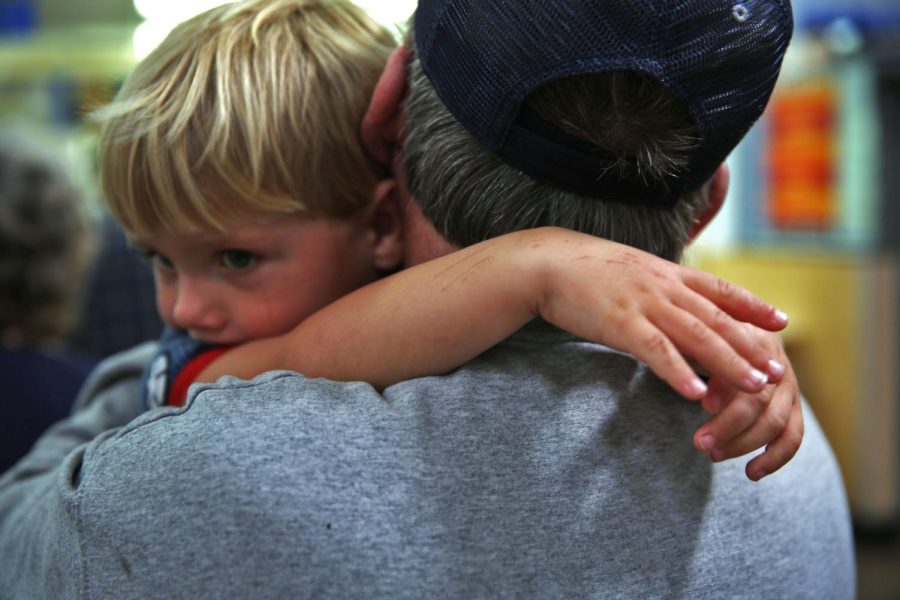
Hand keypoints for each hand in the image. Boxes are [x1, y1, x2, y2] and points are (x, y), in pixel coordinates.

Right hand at [536, 229, 787, 400]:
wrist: (548, 263)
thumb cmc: (587, 272)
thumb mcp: (633, 272)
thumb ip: (659, 289)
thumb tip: (680, 306)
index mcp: (668, 274)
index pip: (721, 289)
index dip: (753, 306)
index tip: (781, 322)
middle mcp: (664, 287)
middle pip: (717, 319)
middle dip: (751, 347)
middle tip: (777, 372)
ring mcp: (644, 304)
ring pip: (697, 336)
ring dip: (729, 363)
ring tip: (754, 386)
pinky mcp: (620, 323)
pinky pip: (656, 350)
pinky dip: (679, 372)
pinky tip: (696, 392)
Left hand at [693, 332, 802, 479]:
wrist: (738, 335)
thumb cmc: (709, 338)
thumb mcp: (699, 340)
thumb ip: (701, 360)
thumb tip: (706, 400)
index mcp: (753, 342)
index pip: (744, 369)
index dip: (725, 389)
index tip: (704, 404)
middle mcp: (776, 366)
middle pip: (759, 401)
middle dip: (728, 426)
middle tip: (699, 443)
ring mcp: (789, 388)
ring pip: (775, 423)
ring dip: (744, 444)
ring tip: (712, 455)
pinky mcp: (794, 409)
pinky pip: (792, 438)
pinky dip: (774, 459)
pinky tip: (751, 473)